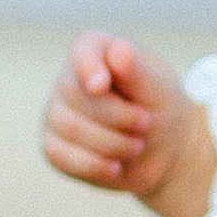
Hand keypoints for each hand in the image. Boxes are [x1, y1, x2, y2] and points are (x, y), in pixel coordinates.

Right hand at [42, 34, 215, 216]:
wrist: (163, 151)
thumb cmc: (161, 108)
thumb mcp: (159, 90)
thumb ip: (138, 72)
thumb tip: (118, 49)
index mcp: (98, 51)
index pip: (83, 50)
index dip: (88, 67)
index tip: (100, 86)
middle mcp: (70, 79)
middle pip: (76, 95)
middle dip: (117, 117)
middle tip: (146, 123)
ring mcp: (57, 112)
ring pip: (70, 127)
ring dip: (112, 143)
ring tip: (137, 146)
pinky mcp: (54, 146)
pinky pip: (61, 156)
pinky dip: (94, 165)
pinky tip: (115, 167)